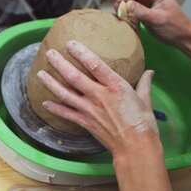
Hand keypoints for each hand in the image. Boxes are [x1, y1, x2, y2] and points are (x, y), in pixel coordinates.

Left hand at [36, 40, 159, 156]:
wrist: (135, 147)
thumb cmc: (143, 123)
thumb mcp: (145, 100)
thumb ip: (144, 83)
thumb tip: (149, 71)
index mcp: (116, 86)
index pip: (95, 65)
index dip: (81, 53)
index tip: (70, 43)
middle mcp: (99, 96)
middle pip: (74, 77)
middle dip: (60, 64)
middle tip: (49, 54)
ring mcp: (90, 109)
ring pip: (65, 94)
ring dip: (51, 83)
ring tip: (40, 74)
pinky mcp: (85, 122)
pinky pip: (66, 114)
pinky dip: (55, 108)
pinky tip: (44, 103)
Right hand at [116, 0, 190, 46]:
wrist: (180, 36)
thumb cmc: (174, 26)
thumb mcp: (157, 19)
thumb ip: (141, 11)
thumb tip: (126, 4)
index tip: (122, 3)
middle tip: (120, 10)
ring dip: (122, 5)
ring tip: (122, 15)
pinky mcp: (141, 8)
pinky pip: (128, 6)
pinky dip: (124, 11)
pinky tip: (125, 18)